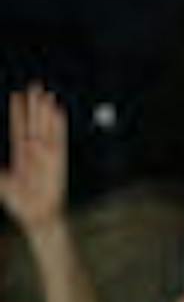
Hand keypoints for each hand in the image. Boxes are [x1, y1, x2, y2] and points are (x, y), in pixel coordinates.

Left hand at [0, 85, 67, 236]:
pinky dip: (58, 125)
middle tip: (35, 86)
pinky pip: (58, 138)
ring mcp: (47, 154)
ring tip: (46, 95)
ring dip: (46, 112)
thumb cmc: (20, 203)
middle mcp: (35, 151)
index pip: (19, 128)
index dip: (18, 113)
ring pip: (46, 127)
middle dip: (34, 105)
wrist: (38, 215)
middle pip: (34, 123)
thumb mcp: (1, 184)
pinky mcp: (57, 159)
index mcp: (21, 154)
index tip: (17, 96)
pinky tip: (58, 112)